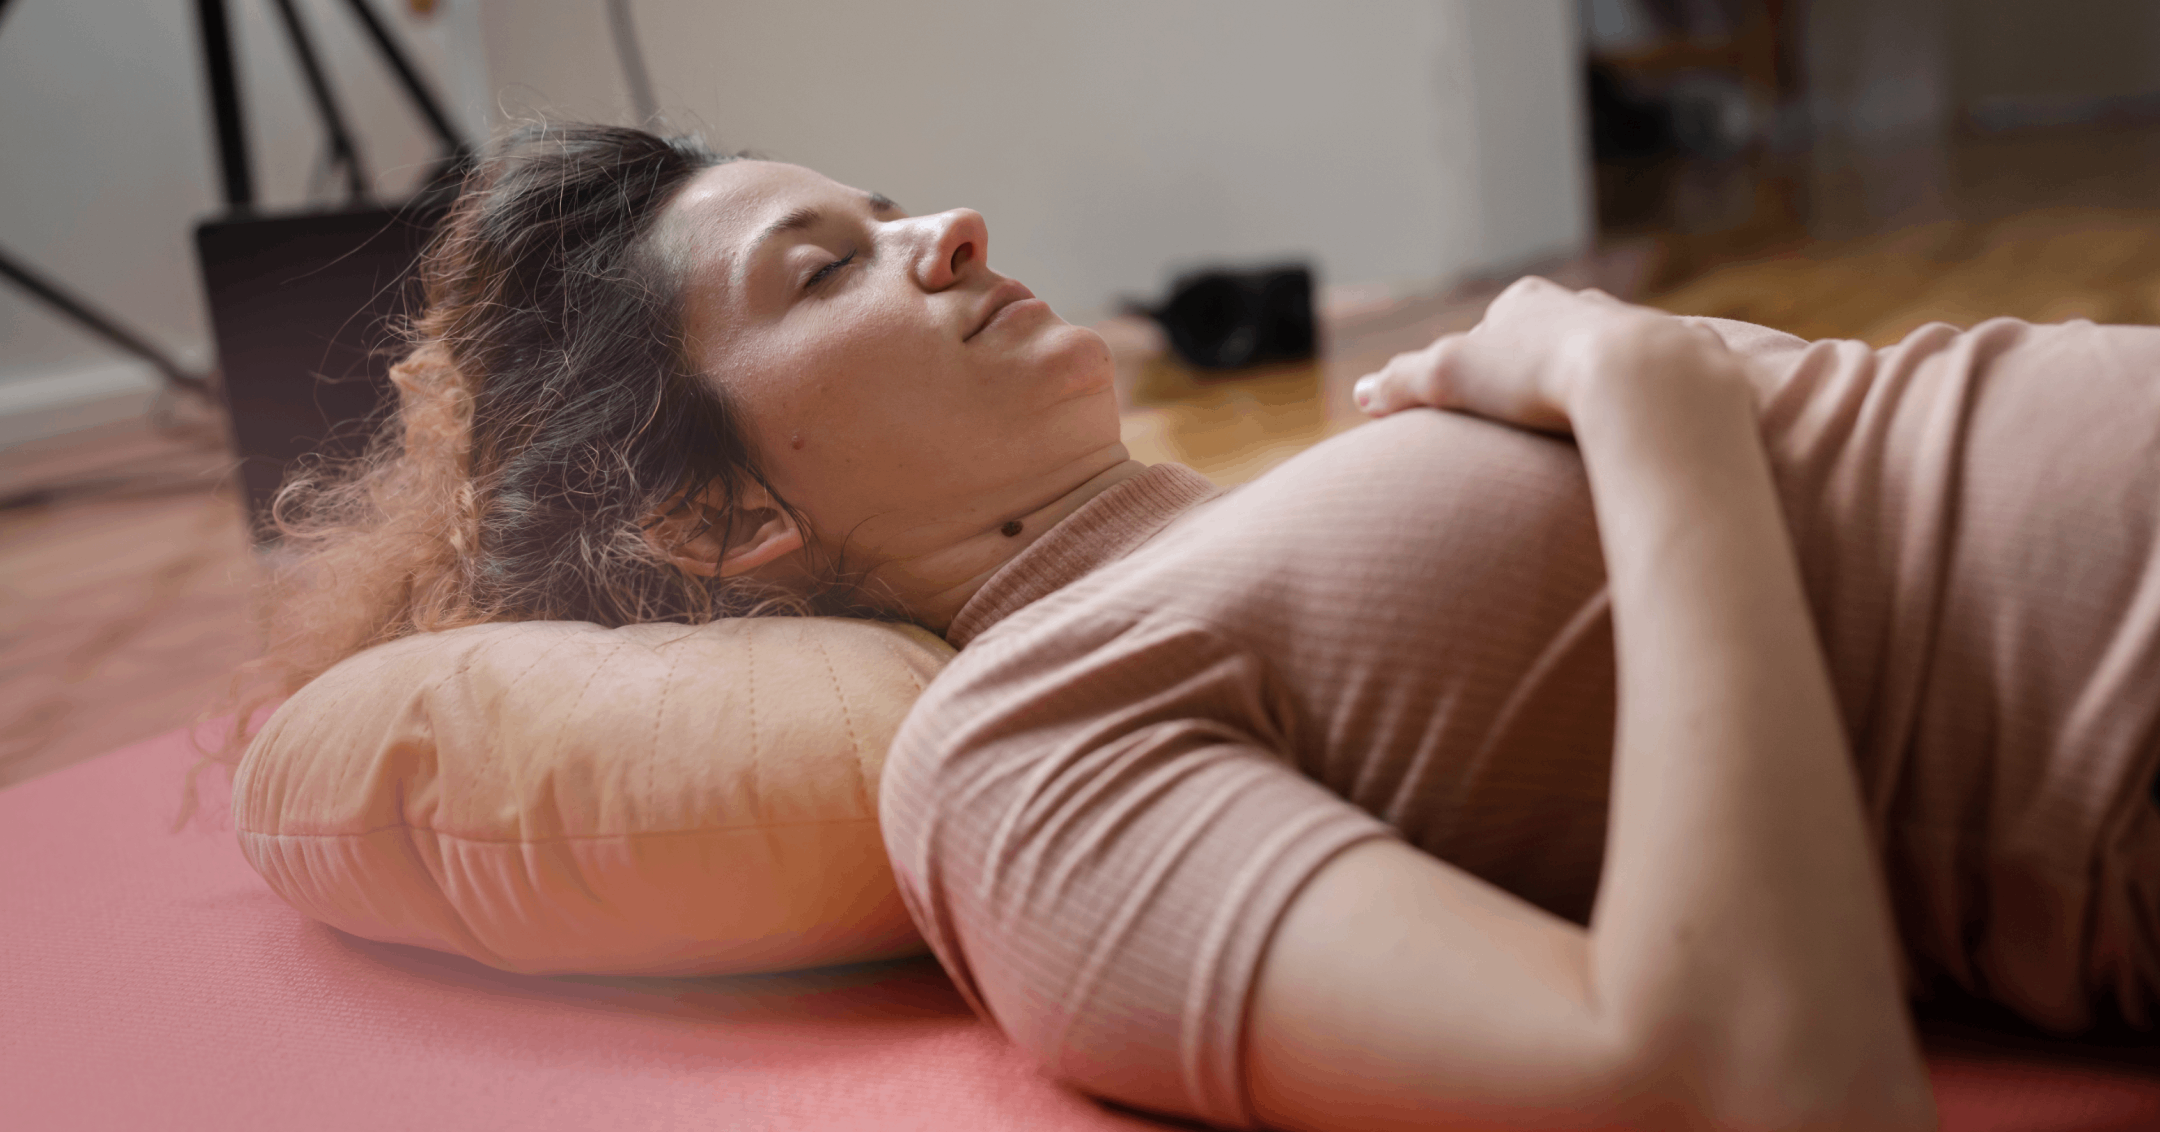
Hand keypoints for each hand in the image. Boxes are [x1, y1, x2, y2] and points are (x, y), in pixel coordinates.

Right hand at [1352, 276, 1667, 435]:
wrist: (1639, 379)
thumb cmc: (1536, 375)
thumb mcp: (1450, 378)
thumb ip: (1402, 382)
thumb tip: (1359, 393)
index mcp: (1528, 302)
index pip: (1497, 323)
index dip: (1484, 359)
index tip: (1480, 393)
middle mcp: (1585, 305)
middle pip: (1555, 332)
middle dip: (1543, 365)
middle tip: (1532, 408)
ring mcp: (1637, 330)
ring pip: (1611, 352)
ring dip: (1598, 380)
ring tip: (1590, 421)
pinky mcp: (1684, 361)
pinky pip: (1661, 377)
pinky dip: (1647, 398)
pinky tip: (1645, 424)